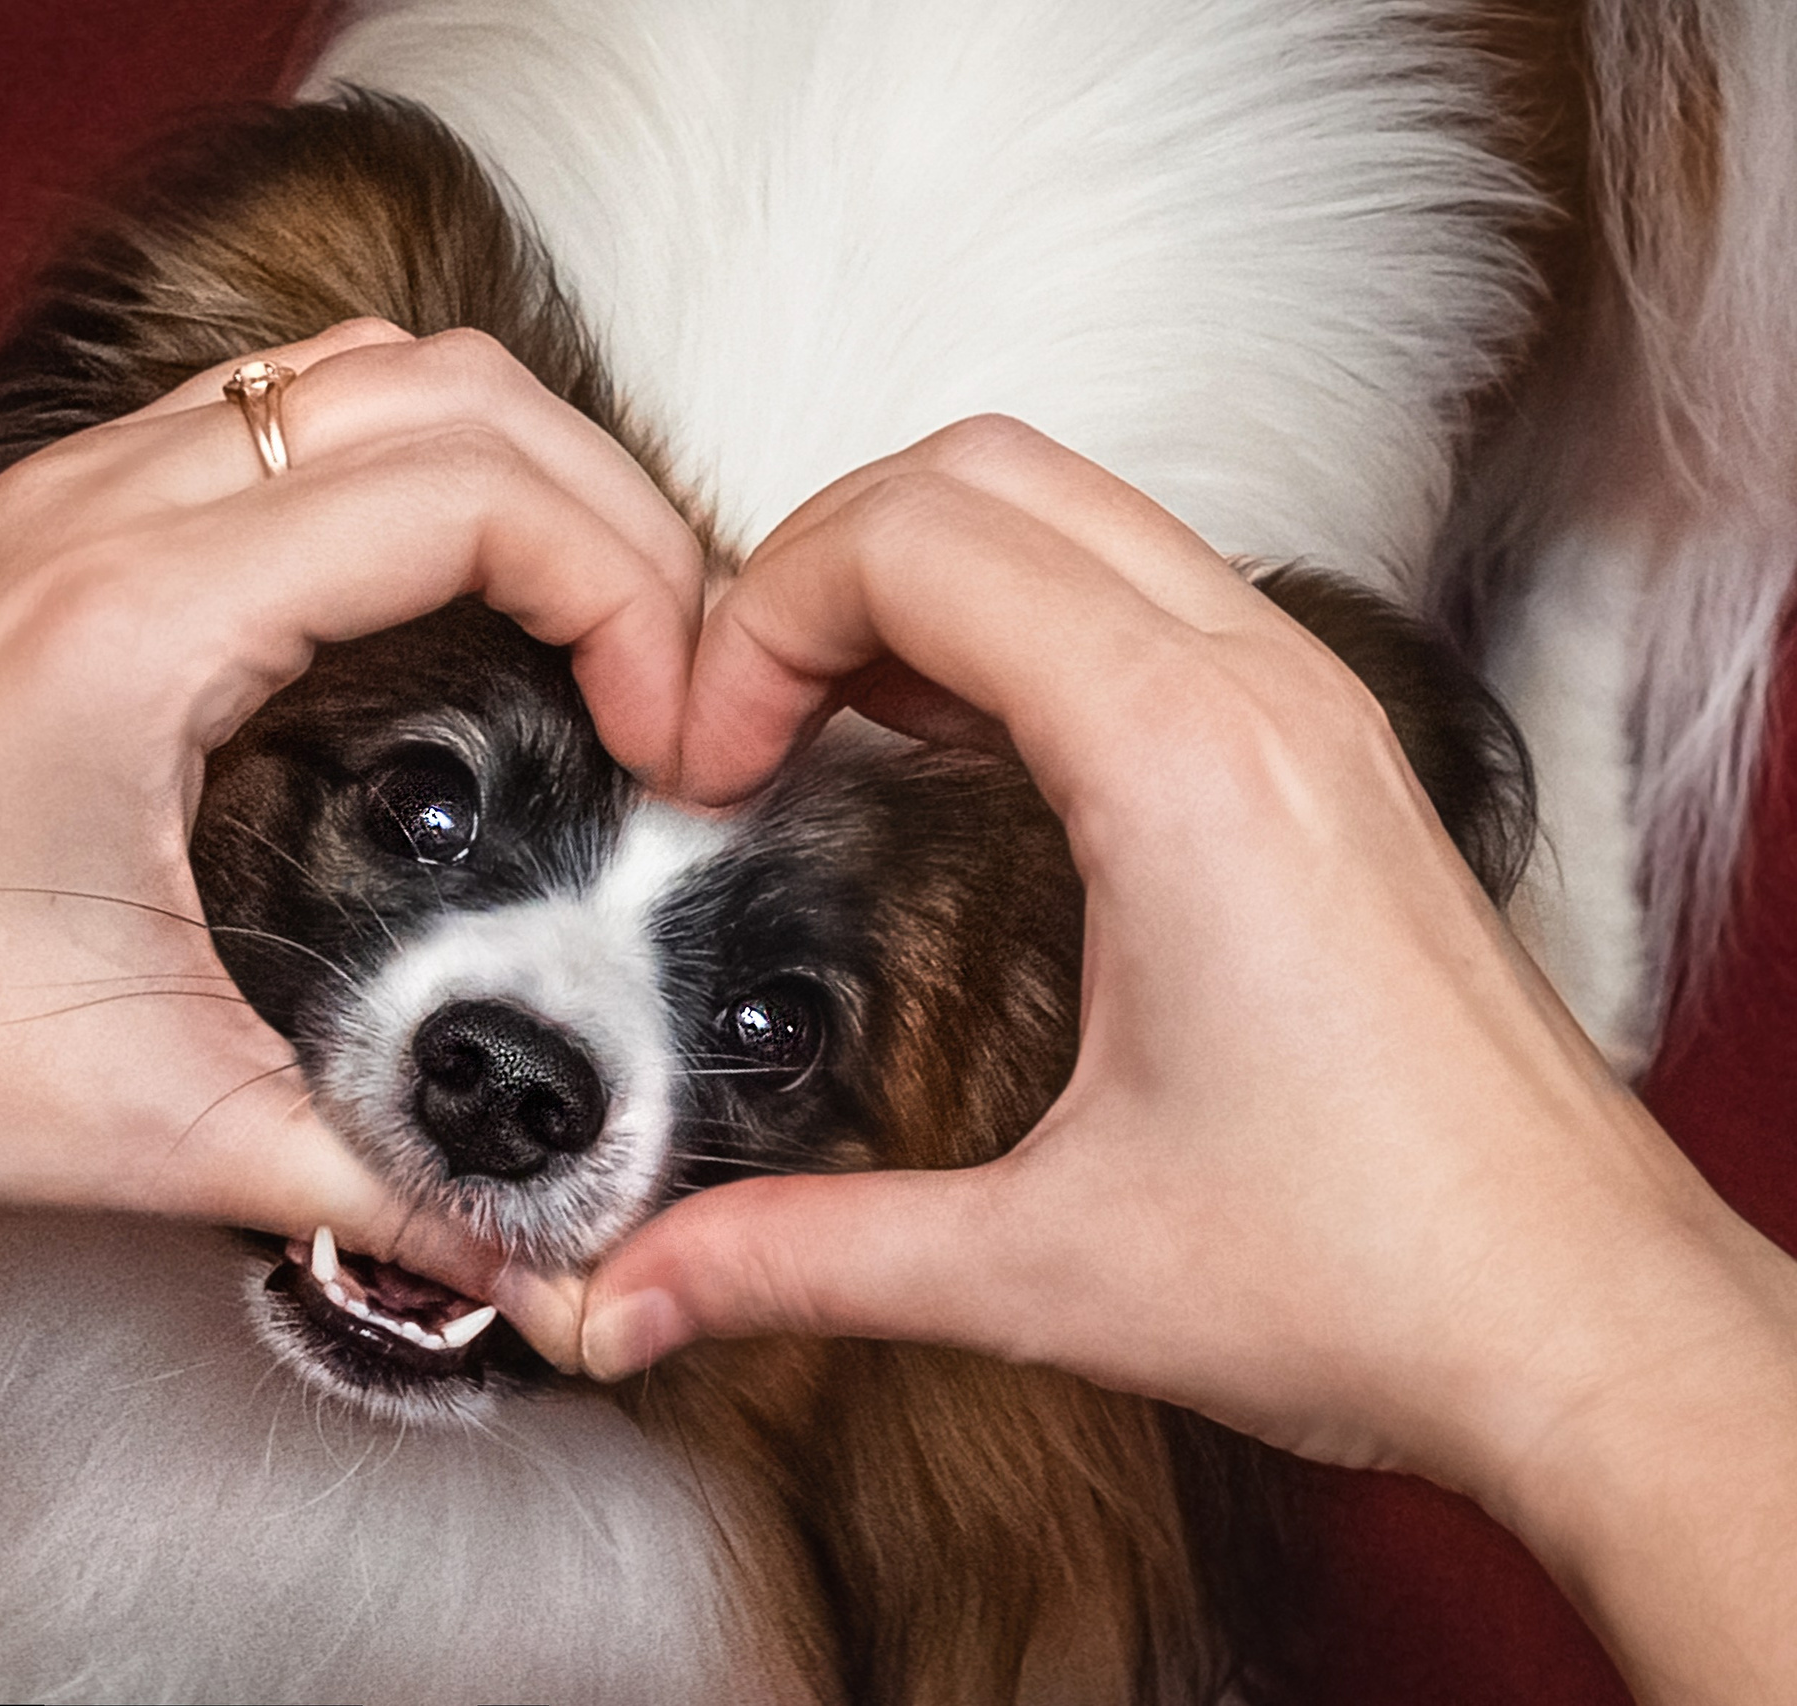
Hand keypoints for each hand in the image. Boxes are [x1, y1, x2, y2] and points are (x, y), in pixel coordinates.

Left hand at [0, 320, 704, 1424]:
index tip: (676, 729)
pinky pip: (268, 429)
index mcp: (135, 618)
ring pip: (357, 379)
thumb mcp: (154, 1126)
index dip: (629, 590)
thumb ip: (392, 1189)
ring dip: (504, 473)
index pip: (472, 490)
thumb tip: (557, 1268)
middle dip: (605, 509)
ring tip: (584, 627)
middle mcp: (94, 517)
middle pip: (444, 390)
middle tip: (667, 669)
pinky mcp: (38, 550)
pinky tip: (430, 621)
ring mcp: (56, 512)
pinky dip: (396, 483)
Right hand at [512, 417, 1796, 1701]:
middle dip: (816, 561)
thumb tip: (642, 1281)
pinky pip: (1139, 586)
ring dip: (914, 573)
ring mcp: (1307, 708)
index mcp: (1181, 761)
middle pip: (981, 473)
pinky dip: (1009, 615)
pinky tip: (950, 740)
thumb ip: (802, 1255)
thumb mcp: (1040, 1265)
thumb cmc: (1389, 1271)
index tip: (710, 751)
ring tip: (819, 712)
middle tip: (740, 707)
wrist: (1581, 1325)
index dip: (757, 621)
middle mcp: (1259, 692)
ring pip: (1069, 505)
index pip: (911, 541)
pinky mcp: (1325, 754)